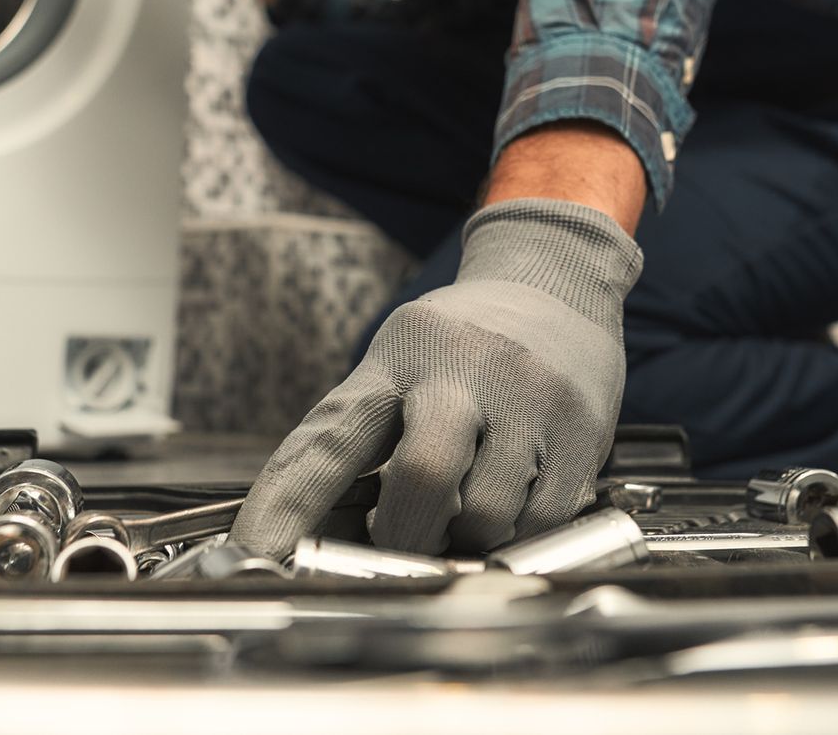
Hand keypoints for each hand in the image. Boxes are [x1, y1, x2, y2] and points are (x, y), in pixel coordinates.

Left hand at [229, 199, 641, 558]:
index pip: (331, 436)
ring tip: (462, 513)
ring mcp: (529, 399)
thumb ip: (359, 442)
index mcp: (398, 358)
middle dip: (402, 535)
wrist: (557, 283)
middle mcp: (464, 371)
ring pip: (488, 514)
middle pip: (424, 474)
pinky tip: (510, 502)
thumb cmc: (460, 343)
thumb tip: (314, 538)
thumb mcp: (397, 364)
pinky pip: (543, 522)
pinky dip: (515, 536)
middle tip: (397, 545)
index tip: (255, 555)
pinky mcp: (582, 432)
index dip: (286, 504)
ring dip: (464, 540)